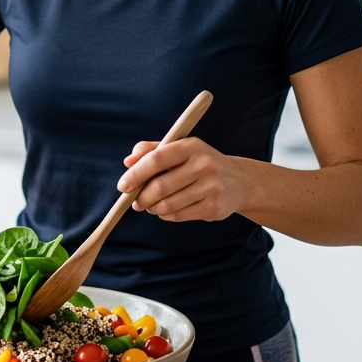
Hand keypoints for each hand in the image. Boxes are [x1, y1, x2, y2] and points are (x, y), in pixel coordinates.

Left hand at [117, 137, 248, 222]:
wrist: (239, 181)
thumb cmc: (199, 163)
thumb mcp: (179, 149)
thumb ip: (151, 150)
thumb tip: (128, 161)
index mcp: (191, 146)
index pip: (157, 159)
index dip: (136, 173)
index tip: (122, 186)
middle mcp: (203, 165)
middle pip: (160, 186)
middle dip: (141, 197)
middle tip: (135, 201)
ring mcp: (211, 187)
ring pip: (168, 204)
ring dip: (152, 208)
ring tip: (150, 205)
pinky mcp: (214, 207)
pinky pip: (178, 215)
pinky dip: (165, 215)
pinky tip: (166, 209)